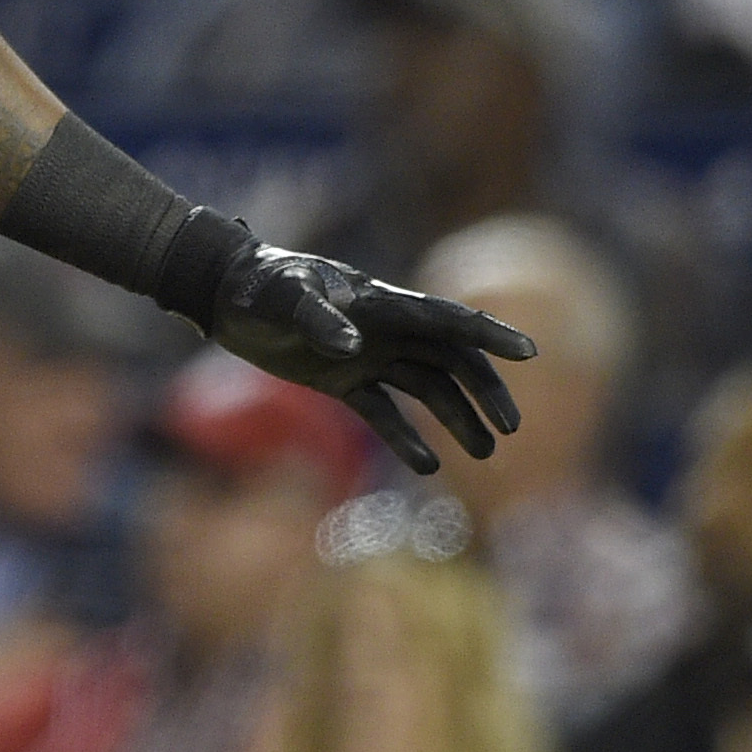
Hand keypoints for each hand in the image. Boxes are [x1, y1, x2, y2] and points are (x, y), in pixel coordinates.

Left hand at [205, 244, 537, 474]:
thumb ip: (317, 319)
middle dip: (484, 391)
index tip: (530, 352)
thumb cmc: (255, 285)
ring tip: (482, 453)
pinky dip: (405, 437)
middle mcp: (383, 329)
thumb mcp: (283, 297)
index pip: (445, 319)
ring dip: (456, 418)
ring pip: (426, 388)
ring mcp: (366, 356)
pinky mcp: (342, 381)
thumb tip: (354, 345)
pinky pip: (384, 412)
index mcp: (379, 302)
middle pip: (449, 360)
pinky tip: (426, 466)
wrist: (221, 295)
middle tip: (509, 428)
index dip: (488, 334)